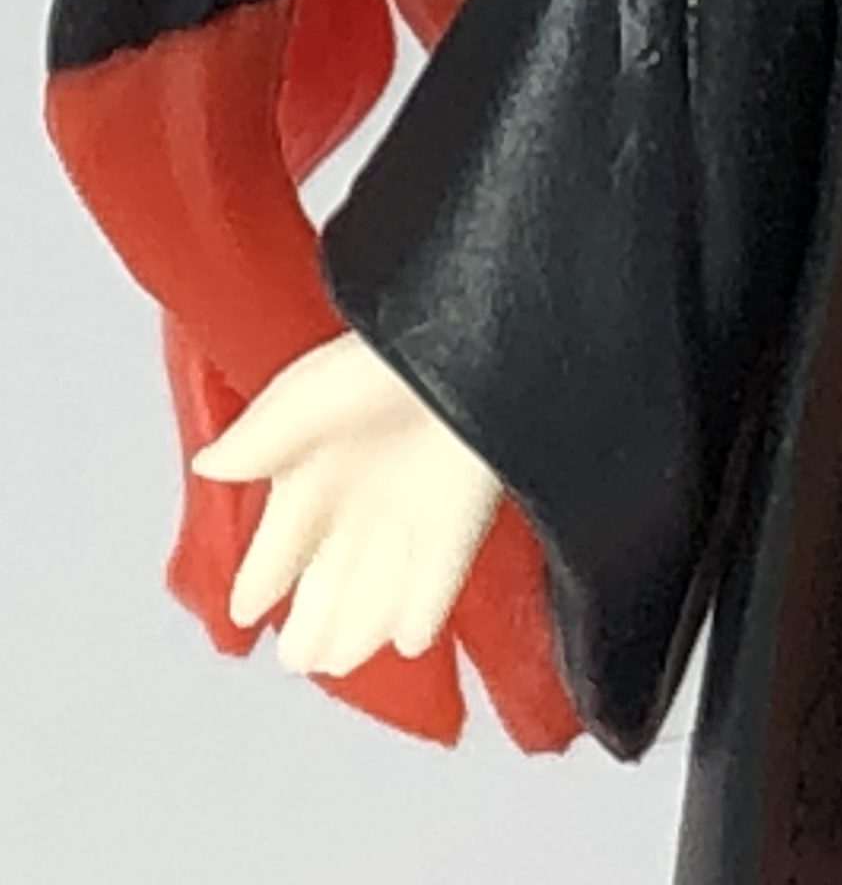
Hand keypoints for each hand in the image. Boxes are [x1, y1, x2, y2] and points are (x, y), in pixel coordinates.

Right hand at [193, 331, 504, 678]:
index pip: (281, 536)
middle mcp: (365, 495)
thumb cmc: (384, 358)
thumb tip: (209, 467)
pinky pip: (441, 574)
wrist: (471, 339)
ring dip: (358, 623)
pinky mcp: (465, 514)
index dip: (263, 573)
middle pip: (332, 571)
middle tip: (296, 661)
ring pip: (379, 583)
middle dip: (315, 615)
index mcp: (318, 464)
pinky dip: (424, 606)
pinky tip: (410, 641)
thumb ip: (262, 438)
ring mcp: (416, 507)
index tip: (244, 611)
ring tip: (335, 664)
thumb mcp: (309, 396)